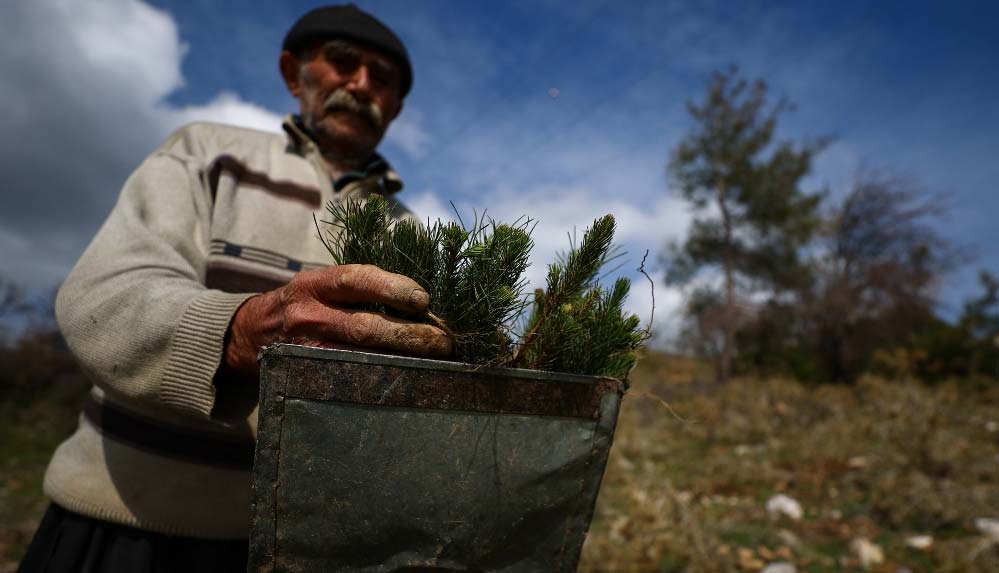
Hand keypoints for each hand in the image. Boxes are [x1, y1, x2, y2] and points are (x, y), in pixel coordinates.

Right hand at [223, 264, 450, 376]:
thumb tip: (420, 301)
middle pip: (363, 326)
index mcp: (315, 284)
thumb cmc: (306, 303)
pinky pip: (348, 377)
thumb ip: (361, 288)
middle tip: (442, 340)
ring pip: (359, 356)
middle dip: (407, 334)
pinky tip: (407, 378)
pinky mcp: (307, 375)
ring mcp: (307, 350)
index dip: (391, 287)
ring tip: (434, 360)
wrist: (251, 332)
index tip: (423, 299)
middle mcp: (309, 315)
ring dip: (401, 359)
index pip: (355, 280)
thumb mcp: (323, 284)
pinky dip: (380, 377)